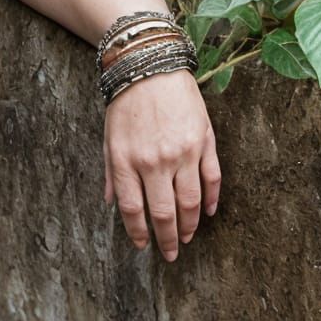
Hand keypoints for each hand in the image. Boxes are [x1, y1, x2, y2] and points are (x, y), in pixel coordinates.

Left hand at [102, 69, 220, 261]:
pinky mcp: (204, 142)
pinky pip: (212, 179)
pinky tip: (206, 213)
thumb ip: (112, 173)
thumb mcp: (109, 137)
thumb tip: (113, 205)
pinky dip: (211, 200)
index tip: (143, 246)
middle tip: (169, 254)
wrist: (151, 66)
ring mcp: (182, 153)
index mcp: (127, 161)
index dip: (139, 232)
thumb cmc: (126, 102)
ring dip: (189, 225)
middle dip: (167, 238)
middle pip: (164, 212)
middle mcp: (155, 161)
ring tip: (186, 238)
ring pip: (190, 202)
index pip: (134, 209)